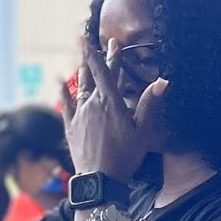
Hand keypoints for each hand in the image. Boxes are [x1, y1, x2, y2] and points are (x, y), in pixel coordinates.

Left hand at [66, 45, 166, 184]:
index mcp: (111, 102)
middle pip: (96, 75)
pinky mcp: (71, 126)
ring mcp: (79, 114)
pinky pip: (65, 103)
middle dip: (101, 58)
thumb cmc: (124, 157)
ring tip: (83, 56)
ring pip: (80, 86)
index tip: (110, 40)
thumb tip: (162, 81)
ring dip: (83, 70)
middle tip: (106, 44)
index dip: (109, 54)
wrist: (99, 180)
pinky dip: (62, 89)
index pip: (109, 71)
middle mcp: (93, 103)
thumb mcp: (143, 132)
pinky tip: (58, 79)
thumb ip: (149, 104)